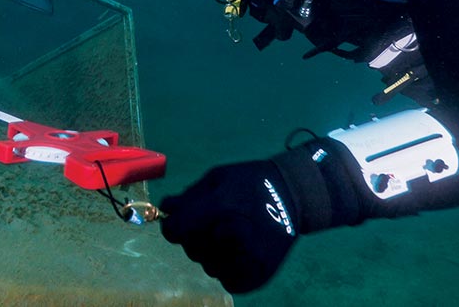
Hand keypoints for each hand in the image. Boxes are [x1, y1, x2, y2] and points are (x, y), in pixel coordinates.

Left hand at [159, 160, 298, 293]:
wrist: (293, 195)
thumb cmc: (251, 182)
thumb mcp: (218, 178)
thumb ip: (189, 197)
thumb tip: (165, 209)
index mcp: (221, 206)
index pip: (176, 230)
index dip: (172, 226)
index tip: (178, 222)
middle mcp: (233, 234)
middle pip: (191, 249)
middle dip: (195, 237)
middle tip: (215, 223)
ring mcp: (247, 258)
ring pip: (208, 266)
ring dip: (212, 254)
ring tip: (231, 236)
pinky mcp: (258, 275)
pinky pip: (227, 280)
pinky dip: (228, 269)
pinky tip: (238, 252)